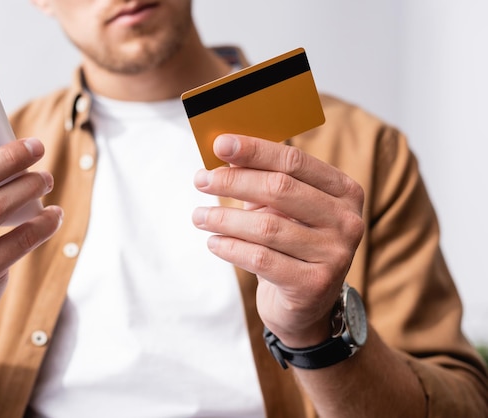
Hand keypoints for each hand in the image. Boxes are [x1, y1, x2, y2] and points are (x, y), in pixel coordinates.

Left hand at [192, 134, 363, 346]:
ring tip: (199, 216)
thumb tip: (226, 152)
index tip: (220, 144)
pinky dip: (231, 247)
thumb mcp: (282, 210)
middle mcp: (347, 221)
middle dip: (234, 181)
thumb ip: (262, 181)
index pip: (294, 161)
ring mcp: (335, 254)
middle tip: (200, 180)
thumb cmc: (290, 246)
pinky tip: (213, 242)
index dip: (255, 150)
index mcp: (344, 192)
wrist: (306, 306)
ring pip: (267, 226)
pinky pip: (261, 259)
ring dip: (224, 218)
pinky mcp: (314, 284)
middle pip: (281, 189)